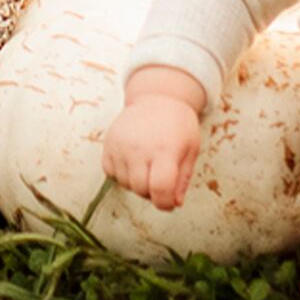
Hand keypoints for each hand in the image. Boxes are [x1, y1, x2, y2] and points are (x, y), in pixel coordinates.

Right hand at [100, 74, 206, 208]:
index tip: (169, 202)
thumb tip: (174, 203)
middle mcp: (139, 148)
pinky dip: (122, 173)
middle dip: (152, 192)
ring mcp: (120, 145)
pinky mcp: (108, 144)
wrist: (157, 96)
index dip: (165, 203)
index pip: (160, 190)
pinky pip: (111, 173)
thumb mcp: (191, 149)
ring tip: (147, 164)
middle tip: (160, 178)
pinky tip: (134, 160)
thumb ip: (183, 178)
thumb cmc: (178, 124)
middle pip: (141, 190)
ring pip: (125, 184)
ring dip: (137, 183)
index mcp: (164, 149)